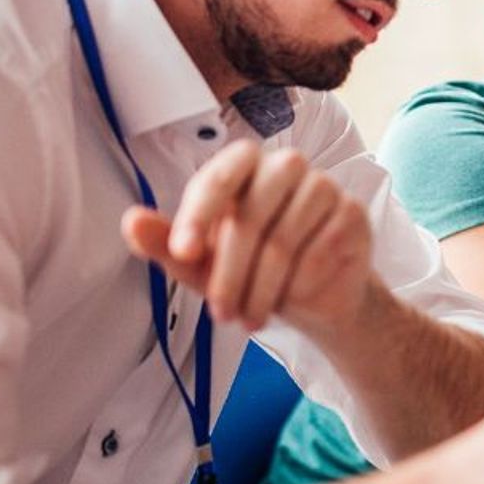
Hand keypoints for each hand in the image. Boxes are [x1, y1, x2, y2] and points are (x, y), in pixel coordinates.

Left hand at [121, 143, 373, 334]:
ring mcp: (324, 186)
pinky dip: (299, 286)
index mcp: (245, 165)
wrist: (317, 297)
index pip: (220, 176)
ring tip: (249, 318)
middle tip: (219, 313)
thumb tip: (131, 222)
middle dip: (229, 273)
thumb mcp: (203, 263)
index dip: (199, 214)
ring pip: (283, 242)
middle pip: (250, 217)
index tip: (182, 253)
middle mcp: (286, 165)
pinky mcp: (352, 213)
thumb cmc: (254, 270)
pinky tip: (292, 298)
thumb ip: (167, 242)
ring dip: (262, 290)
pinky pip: (319, 254)